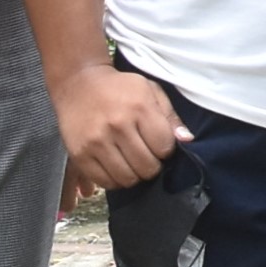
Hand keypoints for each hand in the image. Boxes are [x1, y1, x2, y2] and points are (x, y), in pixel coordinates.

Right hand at [50, 60, 181, 201]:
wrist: (78, 84)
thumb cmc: (120, 88)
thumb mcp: (150, 91)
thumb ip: (170, 116)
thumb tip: (187, 140)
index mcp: (139, 108)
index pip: (164, 147)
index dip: (166, 150)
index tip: (159, 144)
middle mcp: (117, 126)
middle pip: (147, 167)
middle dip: (152, 165)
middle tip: (146, 156)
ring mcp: (96, 142)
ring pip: (127, 178)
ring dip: (135, 175)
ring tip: (132, 162)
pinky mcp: (80, 155)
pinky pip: (105, 182)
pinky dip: (115, 180)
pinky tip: (116, 166)